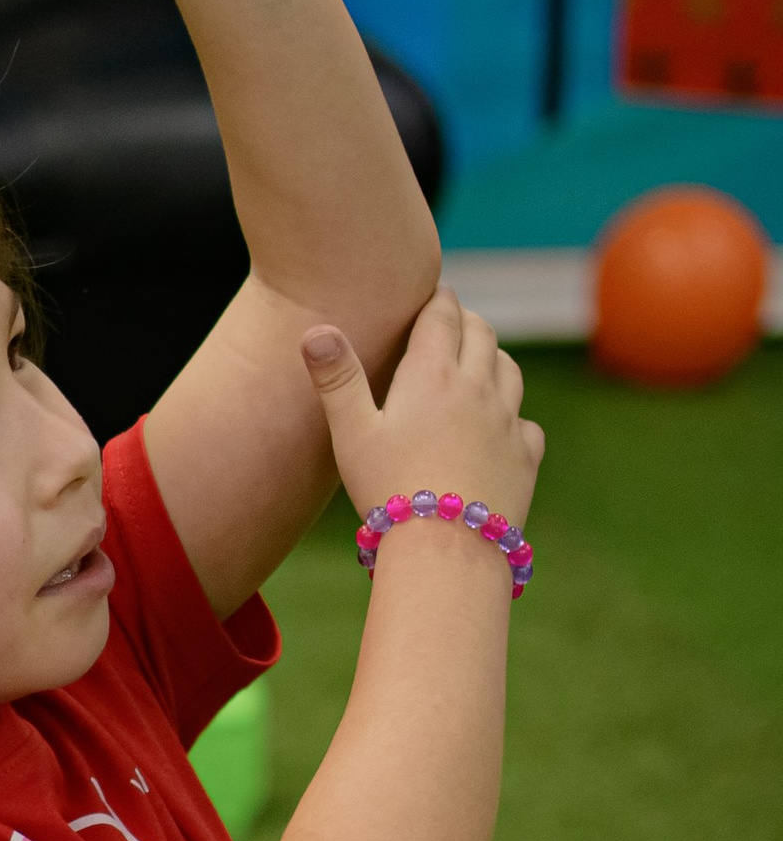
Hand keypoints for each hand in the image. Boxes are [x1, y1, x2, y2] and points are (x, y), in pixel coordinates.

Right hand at [302, 291, 544, 535]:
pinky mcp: (525, 454)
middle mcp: (477, 387)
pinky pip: (525, 422)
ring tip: (476, 363)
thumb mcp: (351, 433)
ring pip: (509, 369)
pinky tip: (498, 427)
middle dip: (466, 320)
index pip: (443, 314)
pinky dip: (513, 415)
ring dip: (492, 357)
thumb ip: (337, 379)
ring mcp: (507, 420)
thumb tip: (315, 330)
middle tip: (451, 320)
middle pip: (482, 333)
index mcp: (432, 374)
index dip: (437, 298)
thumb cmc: (389, 489)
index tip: (431, 293)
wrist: (447, 547)